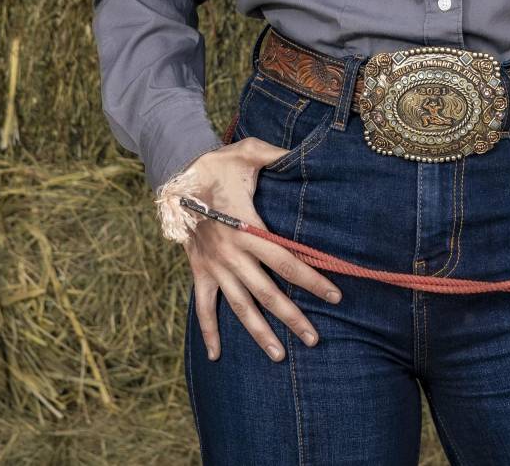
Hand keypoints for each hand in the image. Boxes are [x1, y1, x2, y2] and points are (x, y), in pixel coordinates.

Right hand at [176, 139, 342, 362]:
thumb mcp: (249, 153)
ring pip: (240, 306)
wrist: (174, 175)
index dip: (312, 279)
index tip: (335, 295)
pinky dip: (208, 331)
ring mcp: (213, 266)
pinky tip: (216, 355)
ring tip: (279, 356)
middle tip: (314, 340)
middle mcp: (232, 254)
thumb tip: (307, 152)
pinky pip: (202, 306)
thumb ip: (278, 155)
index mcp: (247, 228)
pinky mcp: (198, 271)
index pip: (286, 260)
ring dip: (259, 333)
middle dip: (292, 317)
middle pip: (267, 292)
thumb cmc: (218, 163)